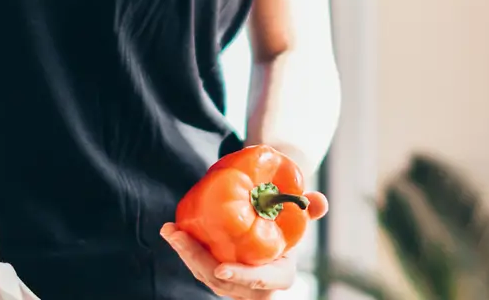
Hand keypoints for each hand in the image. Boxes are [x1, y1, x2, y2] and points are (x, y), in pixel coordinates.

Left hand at [161, 222, 303, 298]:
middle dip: (197, 260)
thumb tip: (318, 201)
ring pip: (205, 274)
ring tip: (170, 230)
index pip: (259, 282)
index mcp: (277, 277)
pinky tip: (172, 231)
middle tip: (180, 236)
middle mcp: (252, 287)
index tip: (222, 270)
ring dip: (185, 254)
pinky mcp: (217, 274)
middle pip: (222, 281)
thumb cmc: (287, 226)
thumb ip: (310, 209)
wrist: (272, 234)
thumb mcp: (299, 218)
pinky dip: (185, 250)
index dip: (241, 278)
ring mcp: (232, 283)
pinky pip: (198, 265)